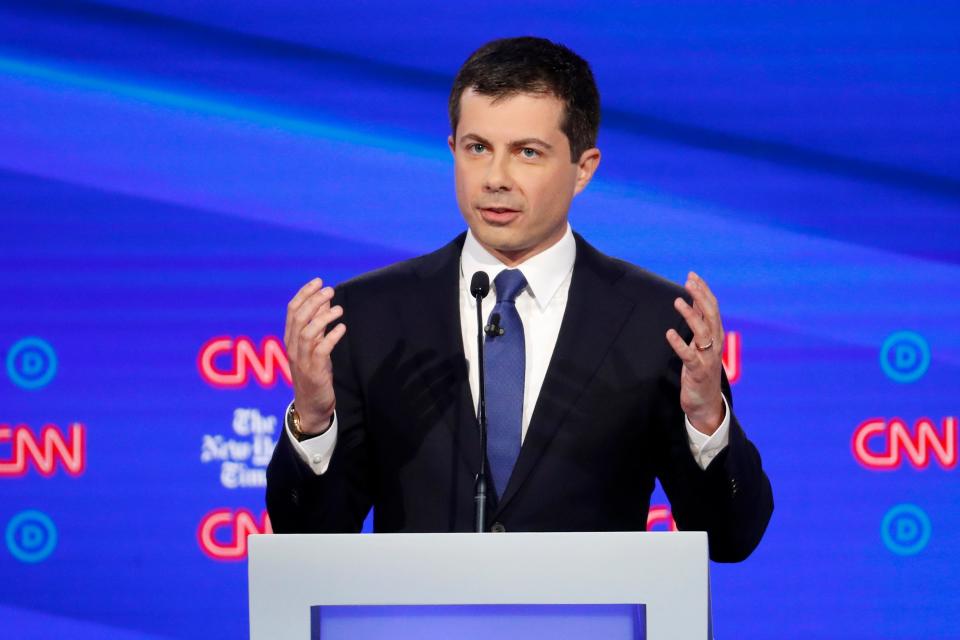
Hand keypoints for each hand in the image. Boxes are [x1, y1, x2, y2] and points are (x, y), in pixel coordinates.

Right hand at [284, 278, 346, 434]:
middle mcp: (293, 348)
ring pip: (307, 332)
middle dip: (313, 301)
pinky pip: (321, 351)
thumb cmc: (314, 372)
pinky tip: (342, 328)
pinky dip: (331, 337)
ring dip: (323, 317)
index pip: (292, 310)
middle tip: (330, 290)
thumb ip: (318, 323)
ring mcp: (302, 360)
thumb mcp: (315, 345)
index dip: (304, 294)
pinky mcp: (314, 372)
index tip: (318, 281)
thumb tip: (325, 299)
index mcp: (290, 339)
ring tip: (339, 309)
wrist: (311, 406)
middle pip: (298, 318)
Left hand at [665, 272, 725, 434]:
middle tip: (689, 282)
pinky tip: (669, 334)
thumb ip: (700, 323)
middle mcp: (715, 344)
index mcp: (716, 335)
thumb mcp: (702, 343)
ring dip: (690, 316)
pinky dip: (679, 344)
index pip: (712, 308)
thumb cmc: (702, 370)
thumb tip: (696, 300)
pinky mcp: (697, 371)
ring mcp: (707, 357)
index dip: (703, 291)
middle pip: (711, 315)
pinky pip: (688, 355)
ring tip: (678, 302)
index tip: (692, 276)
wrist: (706, 403)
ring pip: (702, 332)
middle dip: (700, 297)